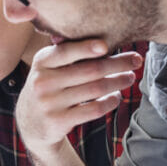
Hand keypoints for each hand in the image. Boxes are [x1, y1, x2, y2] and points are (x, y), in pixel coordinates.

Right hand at [17, 38, 142, 152]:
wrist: (30, 123)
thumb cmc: (48, 87)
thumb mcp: (48, 68)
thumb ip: (66, 54)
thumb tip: (104, 42)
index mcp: (41, 62)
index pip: (67, 51)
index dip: (87, 48)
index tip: (107, 46)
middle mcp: (43, 81)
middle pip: (89, 70)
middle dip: (117, 64)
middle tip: (136, 60)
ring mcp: (50, 102)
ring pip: (95, 89)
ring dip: (118, 82)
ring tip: (130, 77)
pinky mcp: (59, 121)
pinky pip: (93, 109)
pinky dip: (110, 102)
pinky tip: (117, 96)